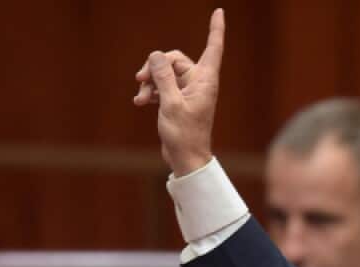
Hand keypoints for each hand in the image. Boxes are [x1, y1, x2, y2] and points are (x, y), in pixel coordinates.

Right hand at [133, 8, 224, 175]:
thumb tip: (157, 54)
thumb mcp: (170, 103)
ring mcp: (188, 91)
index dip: (216, 29)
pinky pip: (162, 85)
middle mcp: (199, 82)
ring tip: (141, 98)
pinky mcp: (178, 100)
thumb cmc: (185, 135)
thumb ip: (163, 77)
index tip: (219, 11)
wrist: (185, 158)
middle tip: (140, 79)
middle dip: (155, 67)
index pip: (213, 48)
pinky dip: (151, 91)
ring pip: (164, 73)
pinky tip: (140, 102)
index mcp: (205, 80)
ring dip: (150, 82)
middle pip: (174, 59)